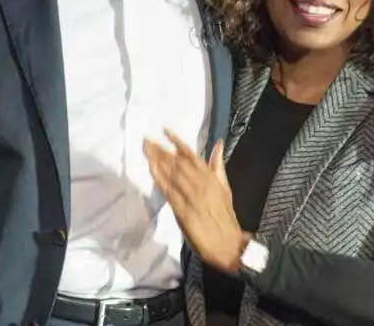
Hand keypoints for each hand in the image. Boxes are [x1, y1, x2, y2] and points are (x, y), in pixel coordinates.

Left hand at [143, 130, 247, 273]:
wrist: (227, 242)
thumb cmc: (225, 216)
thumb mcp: (225, 187)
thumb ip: (217, 166)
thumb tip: (218, 144)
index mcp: (210, 177)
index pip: (191, 155)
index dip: (177, 141)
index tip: (165, 130)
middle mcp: (200, 183)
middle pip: (177, 162)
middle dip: (160, 150)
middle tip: (146, 139)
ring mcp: (190, 196)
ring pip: (171, 173)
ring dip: (157, 161)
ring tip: (146, 149)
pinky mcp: (182, 210)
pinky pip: (168, 191)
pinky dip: (159, 178)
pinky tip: (151, 169)